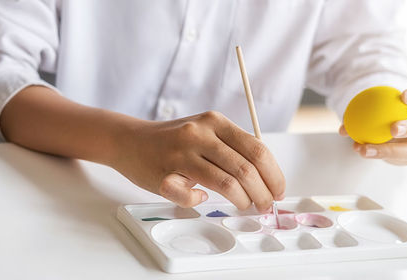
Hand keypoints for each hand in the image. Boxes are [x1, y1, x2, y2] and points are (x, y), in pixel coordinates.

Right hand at [113, 111, 284, 211]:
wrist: (129, 140)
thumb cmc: (172, 141)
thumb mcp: (204, 132)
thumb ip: (231, 148)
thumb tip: (266, 176)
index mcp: (215, 122)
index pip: (257, 150)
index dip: (274, 175)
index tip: (278, 190)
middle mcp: (199, 134)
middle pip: (246, 169)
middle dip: (262, 193)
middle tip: (265, 205)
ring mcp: (181, 154)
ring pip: (227, 184)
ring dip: (242, 200)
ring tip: (243, 205)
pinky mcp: (165, 174)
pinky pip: (192, 197)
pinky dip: (200, 201)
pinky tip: (199, 197)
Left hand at [340, 83, 406, 164]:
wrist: (397, 114)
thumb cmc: (393, 100)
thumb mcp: (385, 95)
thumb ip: (367, 103)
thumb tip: (344, 127)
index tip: (403, 95)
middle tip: (393, 128)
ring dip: (391, 150)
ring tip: (367, 149)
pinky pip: (401, 157)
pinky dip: (381, 154)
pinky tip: (363, 151)